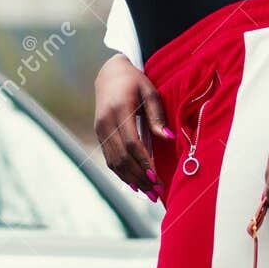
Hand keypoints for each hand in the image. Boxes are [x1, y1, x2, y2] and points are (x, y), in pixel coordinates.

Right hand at [94, 54, 171, 197]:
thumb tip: (168, 137)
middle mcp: (106, 123)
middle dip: (140, 177)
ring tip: (149, 193)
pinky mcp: (99, 135)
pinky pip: (110, 159)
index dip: (144, 163)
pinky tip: (135, 183)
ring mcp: (100, 130)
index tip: (157, 178)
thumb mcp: (150, 92)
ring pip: (114, 162)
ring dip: (132, 179)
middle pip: (122, 158)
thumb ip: (157, 116)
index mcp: (119, 110)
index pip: (132, 143)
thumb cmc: (134, 81)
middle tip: (157, 192)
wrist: (108, 74)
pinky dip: (122, 174)